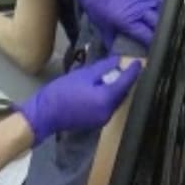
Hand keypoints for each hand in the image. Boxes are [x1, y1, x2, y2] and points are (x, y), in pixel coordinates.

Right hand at [17, 54, 141, 144]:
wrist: (45, 114)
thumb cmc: (61, 92)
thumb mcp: (83, 75)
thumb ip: (103, 68)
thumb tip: (117, 61)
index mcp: (106, 99)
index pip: (125, 83)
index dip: (133, 72)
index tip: (139, 63)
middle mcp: (108, 112)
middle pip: (122, 94)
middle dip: (125, 81)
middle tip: (126, 67)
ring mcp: (103, 119)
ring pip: (116, 101)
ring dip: (117, 89)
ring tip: (114, 76)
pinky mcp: (97, 122)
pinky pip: (108, 107)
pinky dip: (109, 97)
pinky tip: (103, 88)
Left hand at [70, 0, 162, 49]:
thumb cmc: (96, 4)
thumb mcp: (103, 27)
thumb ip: (112, 41)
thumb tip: (118, 52)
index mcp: (128, 21)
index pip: (148, 36)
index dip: (152, 44)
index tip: (153, 48)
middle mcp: (139, 9)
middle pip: (158, 24)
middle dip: (160, 33)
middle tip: (158, 38)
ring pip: (163, 10)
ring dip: (163, 19)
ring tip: (162, 25)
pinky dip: (163, 4)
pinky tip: (162, 10)